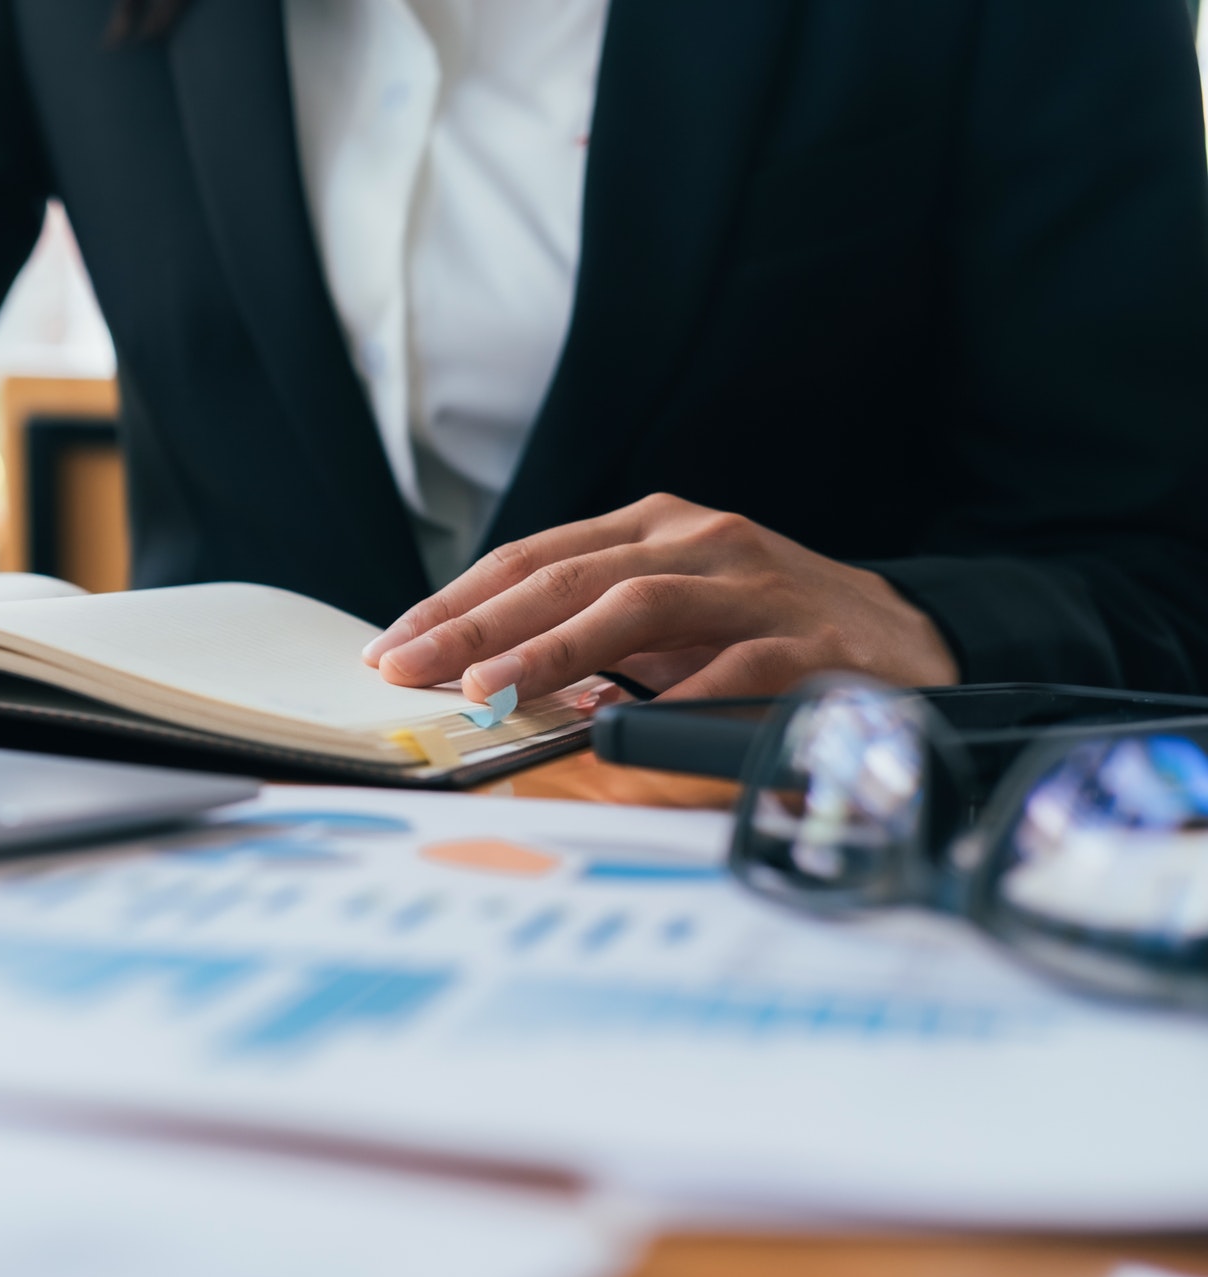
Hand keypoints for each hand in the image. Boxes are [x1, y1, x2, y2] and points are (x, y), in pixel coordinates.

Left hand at [362, 493, 957, 701]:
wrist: (909, 642)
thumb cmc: (762, 633)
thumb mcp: (669, 618)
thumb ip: (588, 636)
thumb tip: (476, 678)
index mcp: (654, 528)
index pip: (533, 555)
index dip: (456, 600)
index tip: (391, 646)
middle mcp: (701, 542)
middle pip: (569, 573)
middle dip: (478, 624)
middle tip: (410, 669)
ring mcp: (759, 587)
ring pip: (639, 605)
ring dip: (555, 650)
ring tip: (489, 687)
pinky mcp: (815, 644)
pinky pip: (735, 669)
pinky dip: (673, 697)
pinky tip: (620, 724)